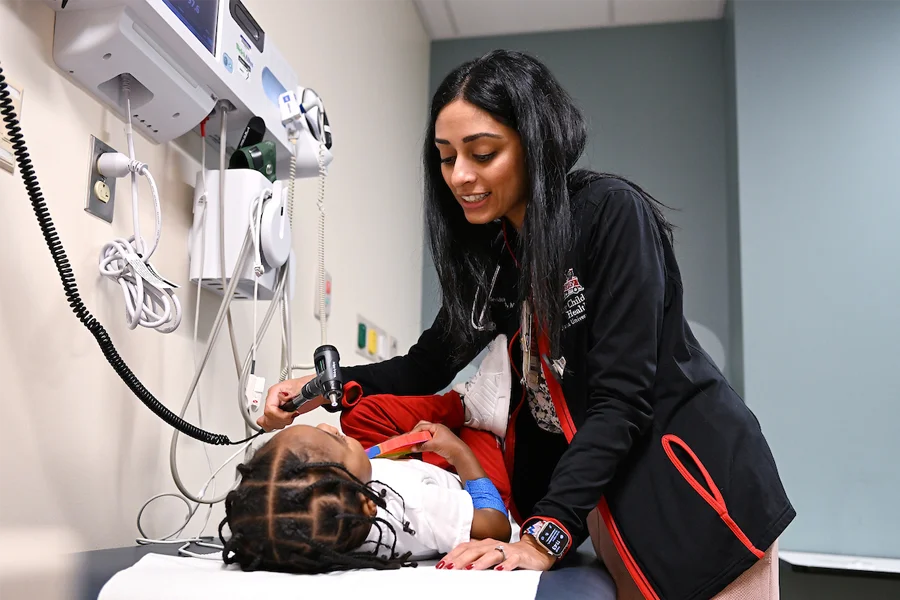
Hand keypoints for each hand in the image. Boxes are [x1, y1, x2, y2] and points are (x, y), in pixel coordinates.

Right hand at [256, 375, 322, 430]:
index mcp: (275, 391)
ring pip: (267, 421)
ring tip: (290, 418)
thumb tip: (283, 399)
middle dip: (281, 420)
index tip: (292, 415)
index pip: (269, 409)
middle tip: (292, 417)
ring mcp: (274, 405)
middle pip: (268, 416)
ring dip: (279, 423)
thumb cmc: (308, 386)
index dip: (281, 416)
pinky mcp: (277, 411)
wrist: (315, 390)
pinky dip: (276, 425)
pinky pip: (268, 422)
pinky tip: (284, 422)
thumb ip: (291, 394)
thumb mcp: (302, 389)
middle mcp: (273, 398)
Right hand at [410, 421, 465, 461]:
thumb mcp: (434, 445)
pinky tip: (419, 447)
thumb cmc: (450, 446)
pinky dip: (422, 443)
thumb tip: (412, 448)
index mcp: (436, 426)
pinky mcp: (438, 443)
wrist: (460, 455)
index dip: (414, 432)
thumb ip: (422, 446)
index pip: (422, 426)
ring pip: (425, 435)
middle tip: (409, 438)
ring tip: (412, 443)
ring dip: (419, 439)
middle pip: (423, 428)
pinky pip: (427, 441)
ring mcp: (437, 436)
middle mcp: (436, 430)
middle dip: (416, 433)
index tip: (408, 438)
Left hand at [436, 536, 555, 571]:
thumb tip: (453, 566)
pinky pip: (512, 560)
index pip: (465, 547)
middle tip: (450, 569)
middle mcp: (492, 545)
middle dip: (461, 560)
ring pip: (491, 554)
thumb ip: (473, 558)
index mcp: (483, 544)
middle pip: (474, 550)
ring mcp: (506, 550)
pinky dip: (505, 565)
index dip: (453, 555)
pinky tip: (499, 571)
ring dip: (480, 562)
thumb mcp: (487, 555)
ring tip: (470, 569)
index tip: (442, 565)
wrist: (532, 551)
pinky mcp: (519, 556)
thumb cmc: (507, 554)